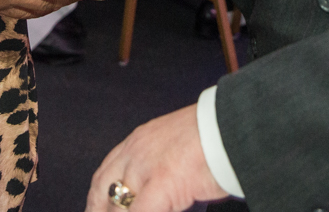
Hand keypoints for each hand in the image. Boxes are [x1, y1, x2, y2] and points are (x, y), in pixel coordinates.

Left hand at [86, 105, 225, 211]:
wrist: (232, 125)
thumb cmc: (216, 136)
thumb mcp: (178, 145)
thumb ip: (163, 167)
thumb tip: (165, 190)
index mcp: (139, 140)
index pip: (106, 172)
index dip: (97, 196)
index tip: (96, 209)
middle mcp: (135, 152)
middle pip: (102, 188)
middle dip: (97, 209)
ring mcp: (145, 168)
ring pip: (117, 204)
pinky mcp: (160, 184)